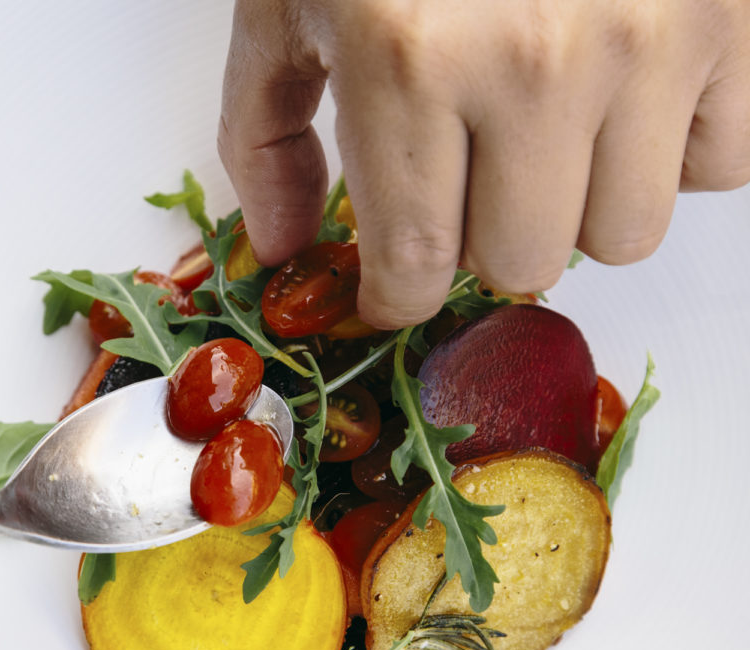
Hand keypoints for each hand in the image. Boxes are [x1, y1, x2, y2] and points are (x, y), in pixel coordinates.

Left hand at [219, 0, 749, 325]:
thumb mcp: (288, 0)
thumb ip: (266, 136)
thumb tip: (282, 249)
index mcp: (409, 61)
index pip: (416, 268)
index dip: (397, 300)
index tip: (394, 294)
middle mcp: (538, 60)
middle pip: (522, 264)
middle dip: (478, 238)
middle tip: (465, 177)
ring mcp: (651, 35)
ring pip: (625, 233)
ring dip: (574, 205)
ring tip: (545, 132)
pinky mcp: (734, 14)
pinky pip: (728, 162)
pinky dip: (675, 149)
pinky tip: (625, 95)